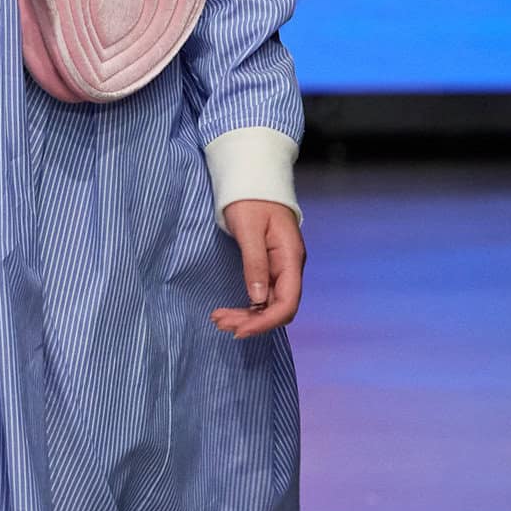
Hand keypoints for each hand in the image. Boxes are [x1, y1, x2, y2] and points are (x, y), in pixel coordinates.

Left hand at [213, 199, 303, 335]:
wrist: (253, 180)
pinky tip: (230, 311)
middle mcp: (290, 267)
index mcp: (291, 258)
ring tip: (218, 320)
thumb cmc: (250, 199)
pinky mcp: (270, 268)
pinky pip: (263, 296)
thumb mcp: (249, 229)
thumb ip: (255, 263)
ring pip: (269, 305)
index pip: (287, 303)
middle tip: (219, 323)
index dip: (265, 322)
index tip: (239, 331)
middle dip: (251, 322)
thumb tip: (258, 299)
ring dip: (247, 316)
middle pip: (278, 308)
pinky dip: (247, 307)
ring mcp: (281, 268)